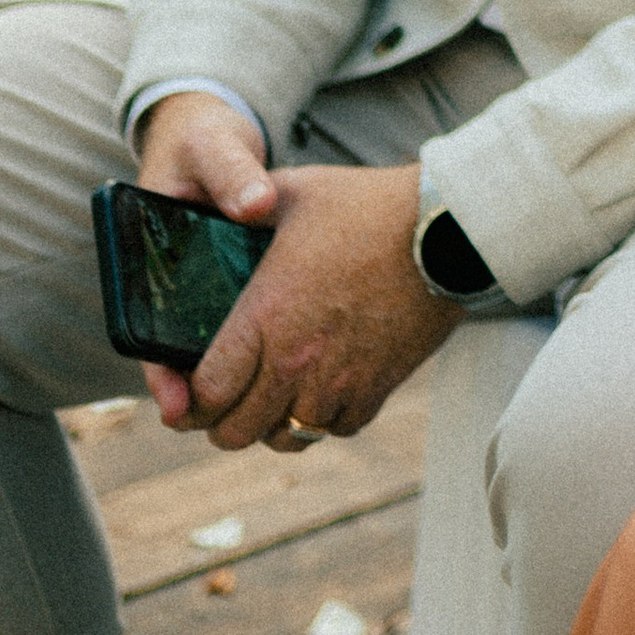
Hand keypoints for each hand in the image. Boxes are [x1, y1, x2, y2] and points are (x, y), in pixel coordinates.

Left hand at [142, 135, 454, 450]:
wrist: (447, 228)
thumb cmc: (368, 206)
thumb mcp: (294, 194)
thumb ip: (247, 209)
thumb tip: (219, 207)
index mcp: (264, 316)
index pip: (205, 394)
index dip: (187, 404)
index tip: (188, 395)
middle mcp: (295, 361)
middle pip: (235, 433)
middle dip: (222, 422)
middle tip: (226, 400)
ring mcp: (338, 381)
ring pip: (285, 439)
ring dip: (273, 423)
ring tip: (274, 397)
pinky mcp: (377, 388)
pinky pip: (336, 429)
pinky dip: (324, 418)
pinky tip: (322, 388)